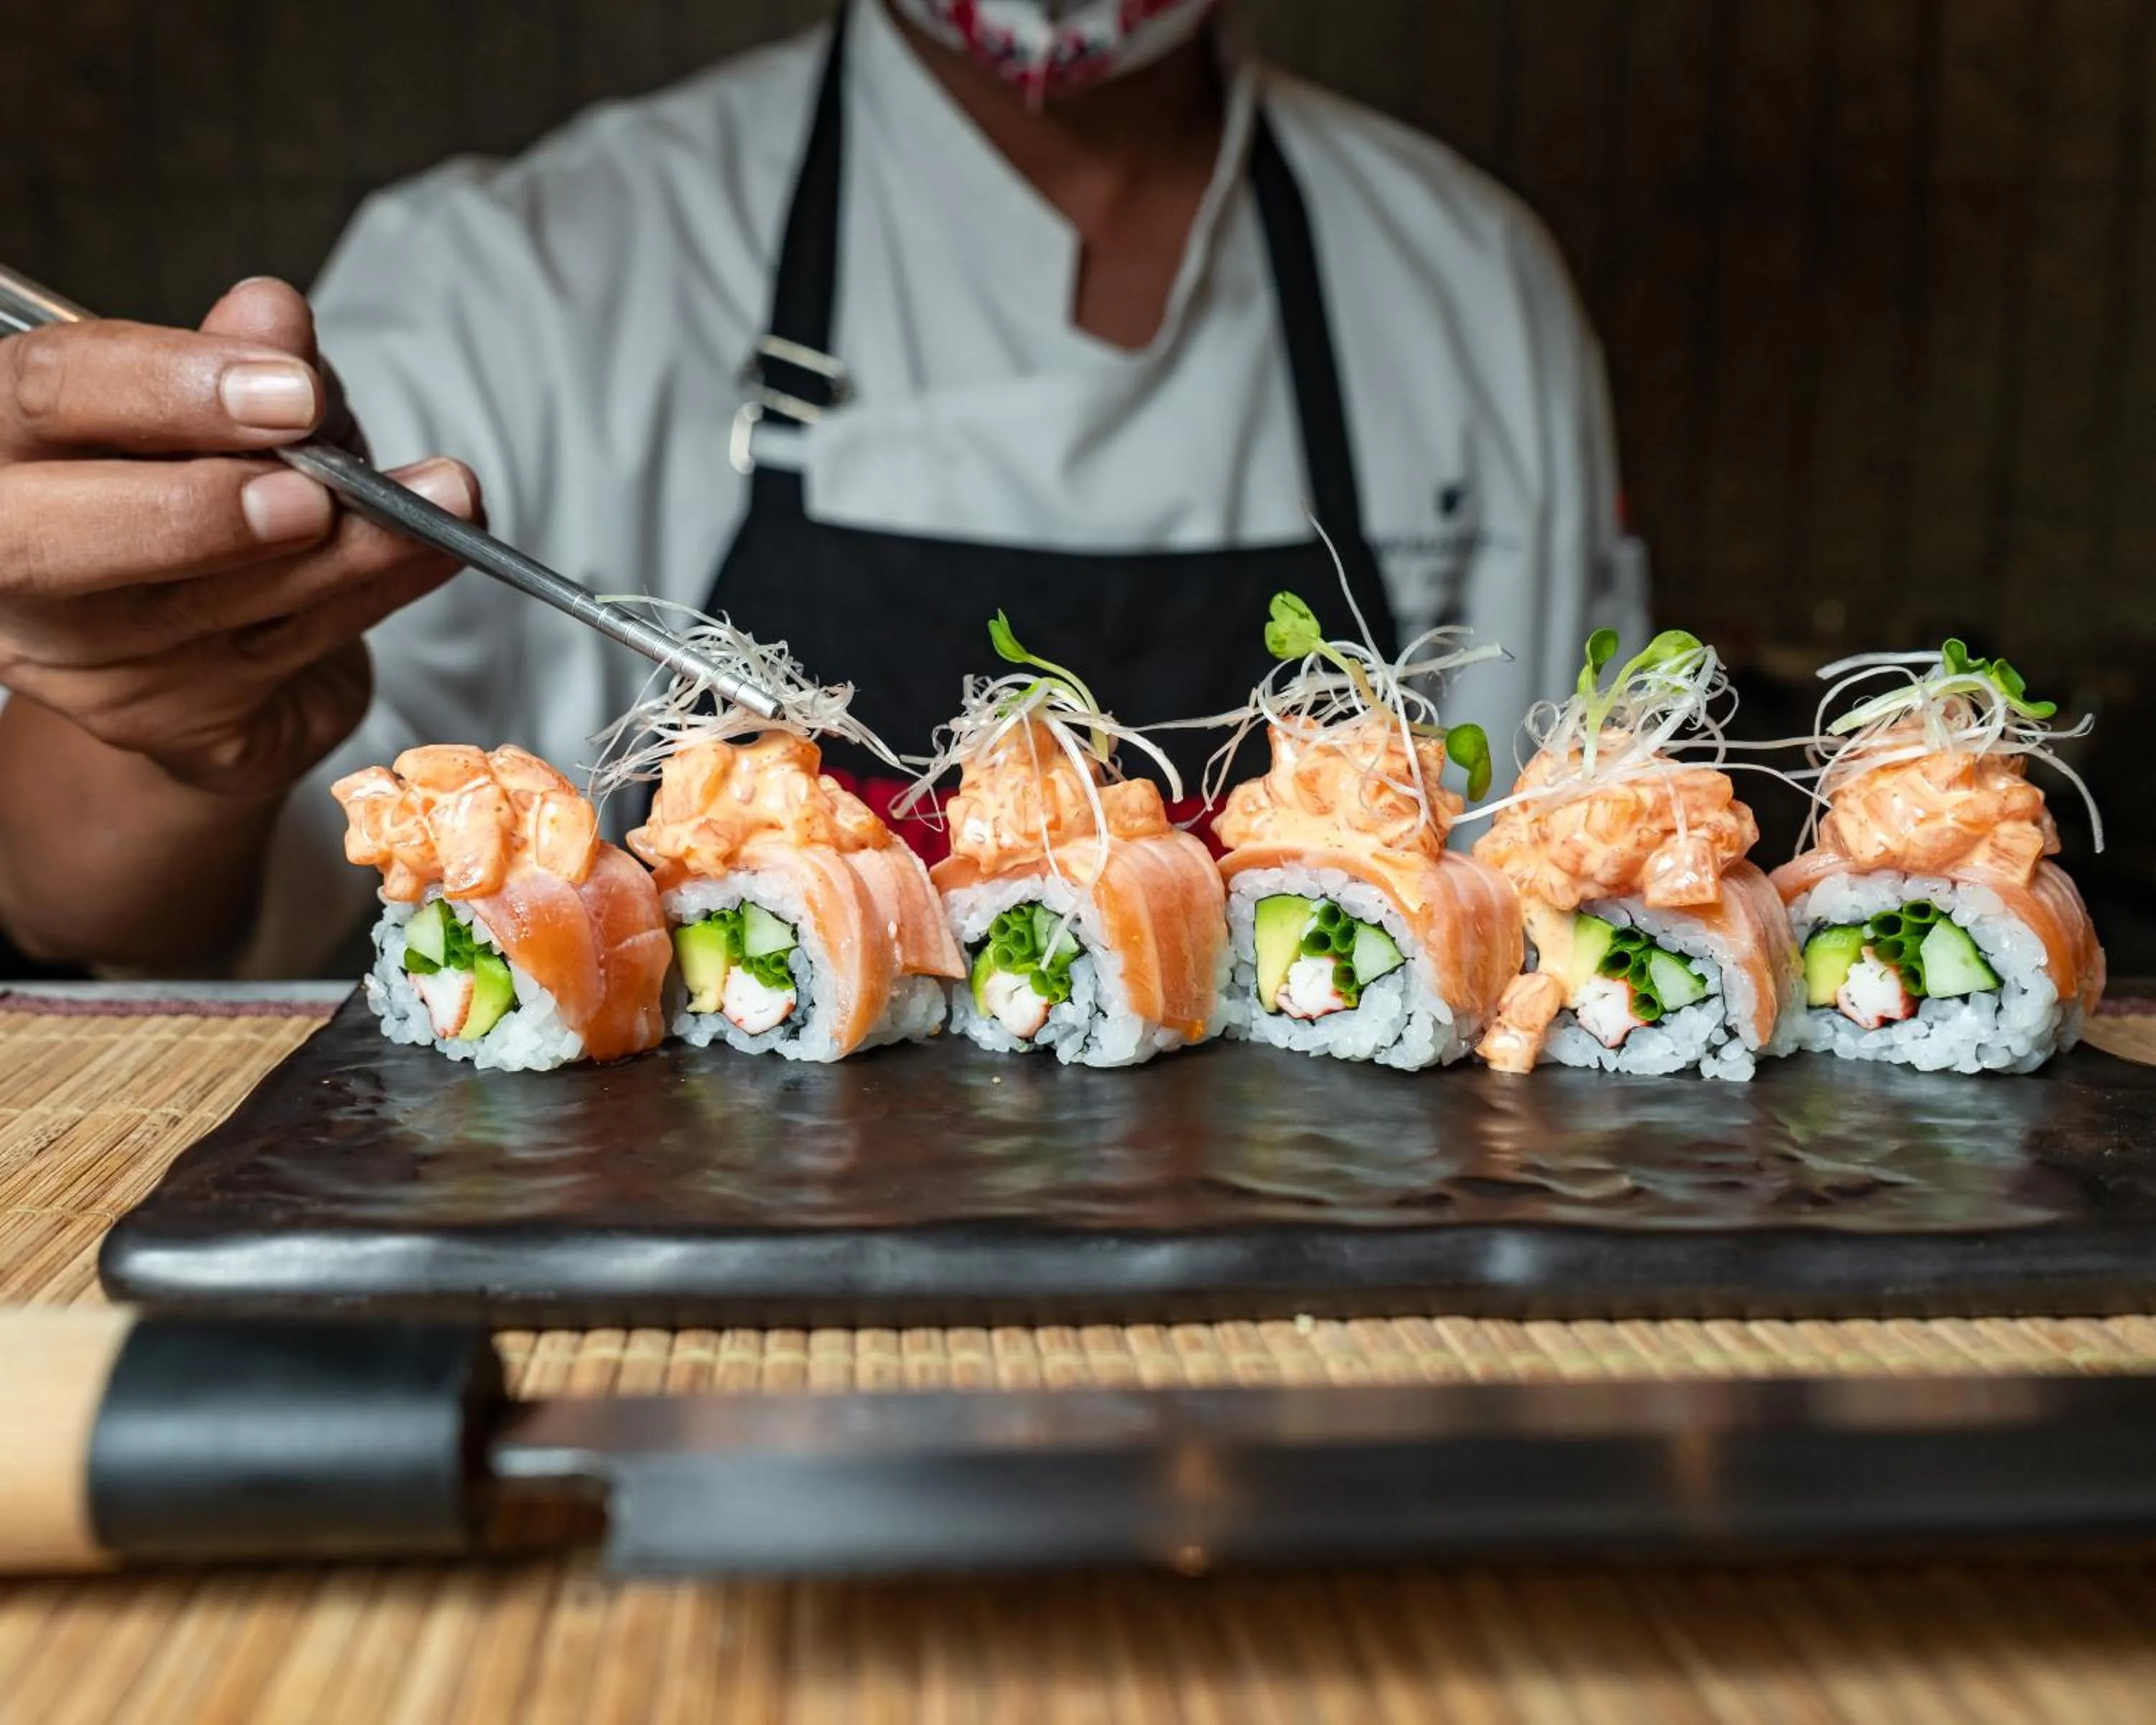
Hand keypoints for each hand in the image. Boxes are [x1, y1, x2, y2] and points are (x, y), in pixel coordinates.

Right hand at [0, 278, 478, 802]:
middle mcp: (13, 563)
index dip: (164, 388)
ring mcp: (81, 658)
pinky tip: (435, 550)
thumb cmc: (194, 490)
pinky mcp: (167, 720)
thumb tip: (272, 316)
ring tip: (440, 498)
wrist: (205, 646)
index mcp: (3, 447)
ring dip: (346, 548)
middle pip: (55, 541)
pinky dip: (377, 592)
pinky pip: (289, 649)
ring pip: (213, 602)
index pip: (44, 397)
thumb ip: (235, 359)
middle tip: (316, 488)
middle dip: (202, 509)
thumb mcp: (218, 405)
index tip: (289, 386)